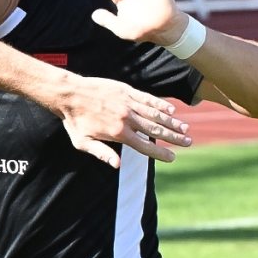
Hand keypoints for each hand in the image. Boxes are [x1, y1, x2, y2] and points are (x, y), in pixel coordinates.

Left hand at [53, 74, 191, 169]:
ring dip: (171, 122)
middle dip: (173, 137)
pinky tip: (170, 111)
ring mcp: (128, 103)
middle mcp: (126, 118)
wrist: (69, 93)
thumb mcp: (83, 142)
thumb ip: (102, 153)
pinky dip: (160, 105)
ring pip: (155, 114)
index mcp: (118, 133)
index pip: (145, 146)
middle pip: (156, 129)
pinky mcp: (126, 91)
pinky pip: (147, 99)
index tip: (173, 158)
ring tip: (185, 128)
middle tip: (188, 142)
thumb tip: (118, 165)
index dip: (160, 153)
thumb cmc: (74, 121)